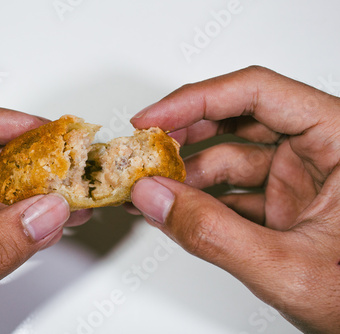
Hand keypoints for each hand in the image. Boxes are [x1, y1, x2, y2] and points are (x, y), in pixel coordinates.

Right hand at [130, 66, 339, 332]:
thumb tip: (155, 198)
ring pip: (231, 157)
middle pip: (239, 118)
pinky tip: (174, 209)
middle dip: (186, 134)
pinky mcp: (286, 203)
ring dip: (187, 173)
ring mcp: (301, 178)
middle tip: (146, 149)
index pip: (258, 93)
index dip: (196, 100)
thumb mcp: (290, 267)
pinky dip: (200, 200)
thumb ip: (215, 234)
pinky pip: (233, 190)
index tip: (153, 119)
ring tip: (151, 188)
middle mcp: (320, 151)